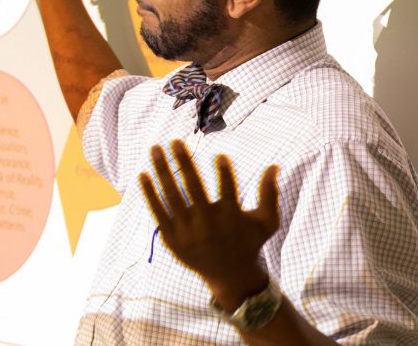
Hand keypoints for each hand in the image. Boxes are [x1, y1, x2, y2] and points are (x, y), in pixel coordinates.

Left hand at [139, 140, 280, 308]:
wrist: (229, 276)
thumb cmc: (249, 242)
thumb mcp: (266, 222)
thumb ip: (269, 194)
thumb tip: (274, 166)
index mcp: (231, 218)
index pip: (228, 191)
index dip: (225, 173)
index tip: (220, 155)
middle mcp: (207, 225)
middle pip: (193, 188)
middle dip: (183, 162)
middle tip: (175, 140)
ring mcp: (187, 231)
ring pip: (171, 196)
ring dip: (162, 170)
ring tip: (155, 148)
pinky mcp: (171, 238)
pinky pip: (158, 211)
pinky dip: (149, 193)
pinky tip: (143, 175)